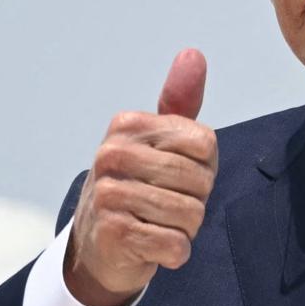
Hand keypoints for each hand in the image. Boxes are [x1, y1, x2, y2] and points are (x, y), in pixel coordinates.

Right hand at [63, 48, 216, 305]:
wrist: (99, 246)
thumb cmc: (140, 186)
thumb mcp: (160, 140)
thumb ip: (180, 100)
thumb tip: (193, 53)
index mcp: (127, 125)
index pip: (205, 144)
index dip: (204, 167)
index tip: (177, 175)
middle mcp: (112, 154)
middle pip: (200, 181)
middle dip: (195, 201)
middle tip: (166, 205)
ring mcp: (108, 194)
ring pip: (190, 214)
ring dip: (185, 228)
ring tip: (158, 224)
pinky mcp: (113, 234)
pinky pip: (176, 245)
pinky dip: (174, 252)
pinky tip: (152, 246)